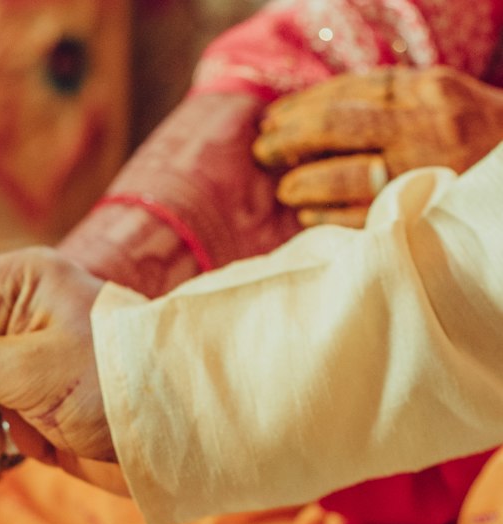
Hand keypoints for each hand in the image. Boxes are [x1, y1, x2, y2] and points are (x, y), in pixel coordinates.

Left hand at [254, 66, 502, 226]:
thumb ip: (390, 102)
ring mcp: (425, 168)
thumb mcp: (441, 100)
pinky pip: (363, 215)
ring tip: (283, 189)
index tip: (272, 117)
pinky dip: (329, 215)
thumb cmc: (475, 136)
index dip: (303, 105)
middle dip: (291, 138)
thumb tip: (320, 114)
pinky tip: (308, 216)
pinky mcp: (423, 210)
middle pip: (339, 126)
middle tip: (263, 151)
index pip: (349, 91)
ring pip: (348, 172)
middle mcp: (424, 124)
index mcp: (425, 90)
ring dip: (305, 182)